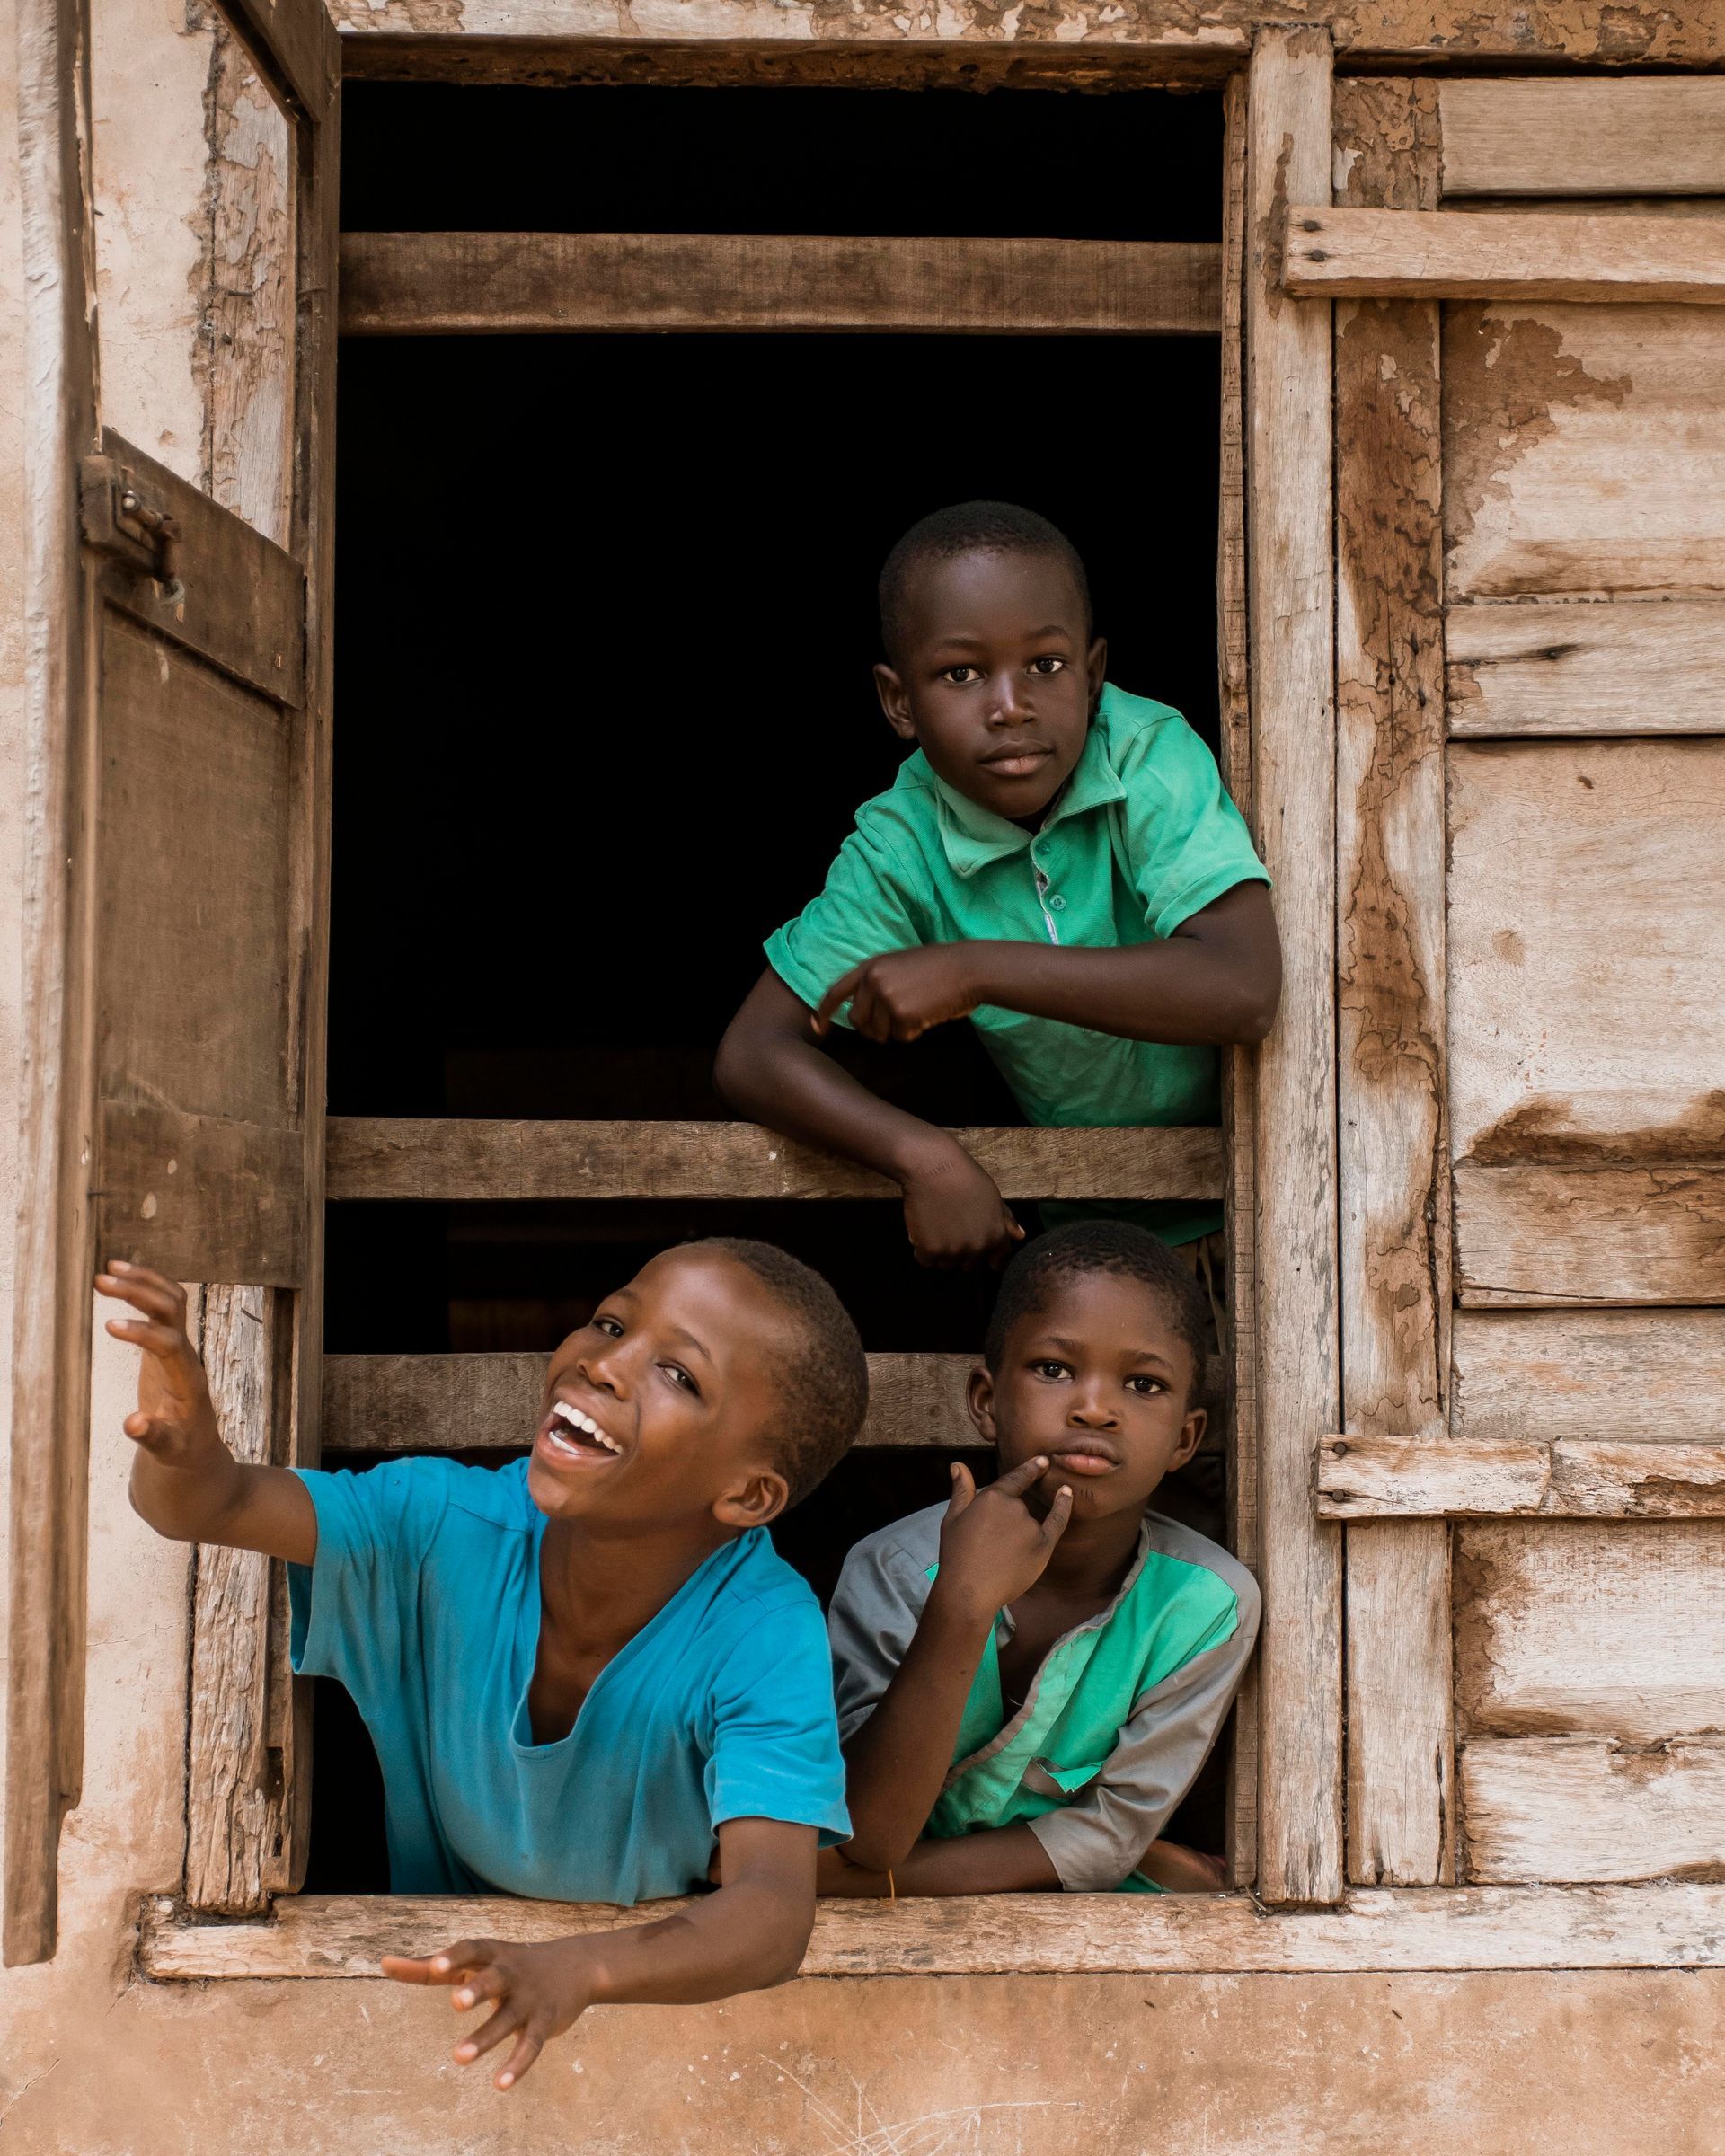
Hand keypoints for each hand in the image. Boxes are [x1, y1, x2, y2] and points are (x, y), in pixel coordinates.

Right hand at [95, 1261, 220, 1464]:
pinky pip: (161, 1307)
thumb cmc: (182, 1448)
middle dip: (140, 1292)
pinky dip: (143, 1288)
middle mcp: (186, 1355)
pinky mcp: (167, 1343)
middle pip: (173, 1309)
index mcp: (188, 1379)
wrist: (196, 1444)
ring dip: (143, 1280)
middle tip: (100, 1280)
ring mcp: (179, 1346)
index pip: (170, 1343)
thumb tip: (133, 1423)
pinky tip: (118, 1278)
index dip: (143, 1332)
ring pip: (171, 1299)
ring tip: (107, 1268)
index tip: (108, 1324)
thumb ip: (152, 1437)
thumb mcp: (168, 1450)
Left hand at [381, 1936, 601, 2090]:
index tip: (436, 1965)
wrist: (576, 1966)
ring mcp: (529, 1999)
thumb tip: (383, 1964)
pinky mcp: (544, 2023)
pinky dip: (517, 2065)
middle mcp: (511, 1973)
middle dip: (478, 1989)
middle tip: (456, 2002)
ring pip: (507, 2019)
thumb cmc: (508, 1964)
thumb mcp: (474, 1961)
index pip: (473, 1949)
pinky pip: (531, 2045)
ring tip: (458, 2057)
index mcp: (492, 1954)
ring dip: (485, 2037)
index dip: (456, 1956)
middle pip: (494, 1979)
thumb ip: (427, 1967)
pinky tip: (499, 2084)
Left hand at [813, 945, 981, 1044]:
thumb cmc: (940, 968)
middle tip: (897, 1023)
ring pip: (879, 1033)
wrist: (968, 969)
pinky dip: (915, 1033)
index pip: (836, 992)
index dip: (824, 1012)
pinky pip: (901, 1038)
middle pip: (857, 1021)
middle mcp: (872, 981)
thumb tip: (861, 1012)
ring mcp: (886, 997)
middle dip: (873, 1029)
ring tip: (918, 1011)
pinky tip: (928, 1015)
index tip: (818, 1027)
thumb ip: (878, 982)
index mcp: (870, 966)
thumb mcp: (900, 964)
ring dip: (897, 1030)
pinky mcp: (902, 1014)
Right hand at [899, 1144, 1024, 1270]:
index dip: (988, 1256)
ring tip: (936, 1230)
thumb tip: (1020, 1236)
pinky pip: (926, 1260)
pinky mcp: (930, 1250)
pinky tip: (924, 1231)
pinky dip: (922, 1250)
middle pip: (969, 1266)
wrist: (934, 1168)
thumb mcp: (993, 1197)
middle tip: (951, 1232)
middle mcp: (977, 1248)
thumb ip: (1006, 1220)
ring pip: (946, 1264)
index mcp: (996, 1236)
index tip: (977, 1249)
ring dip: (941, 1253)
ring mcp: (953, 1251)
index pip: (997, 1261)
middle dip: (962, 1253)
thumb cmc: (966, 1177)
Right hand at [934, 1456, 1073, 1622]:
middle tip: (987, 1547)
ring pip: (1029, 1522)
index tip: (1042, 1461)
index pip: (1015, 1478)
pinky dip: (1064, 1507)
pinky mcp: (1042, 1545)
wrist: (970, 1591)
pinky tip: (1068, 1494)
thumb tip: (958, 1464)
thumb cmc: (956, 1555)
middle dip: (1006, 1522)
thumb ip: (961, 1490)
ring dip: (1017, 1534)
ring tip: (996, 1558)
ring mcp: (1030, 1525)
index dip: (1030, 1469)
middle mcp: (1014, 1507)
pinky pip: (1057, 1521)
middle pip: (1018, 1506)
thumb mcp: (953, 1518)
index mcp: (992, 1497)